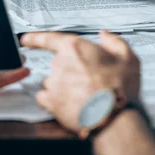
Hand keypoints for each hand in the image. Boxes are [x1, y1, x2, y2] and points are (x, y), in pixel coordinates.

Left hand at [21, 31, 139, 132]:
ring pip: (53, 82)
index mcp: (76, 48)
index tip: (26, 39)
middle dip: (71, 71)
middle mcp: (61, 63)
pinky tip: (71, 103)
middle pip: (58, 64)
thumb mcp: (127, 57)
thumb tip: (105, 36)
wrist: (116, 118)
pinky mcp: (51, 101)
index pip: (48, 38)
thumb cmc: (120, 89)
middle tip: (89, 80)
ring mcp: (54, 82)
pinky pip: (46, 98)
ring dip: (64, 87)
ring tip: (84, 95)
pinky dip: (55, 101)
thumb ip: (114, 41)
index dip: (35, 38)